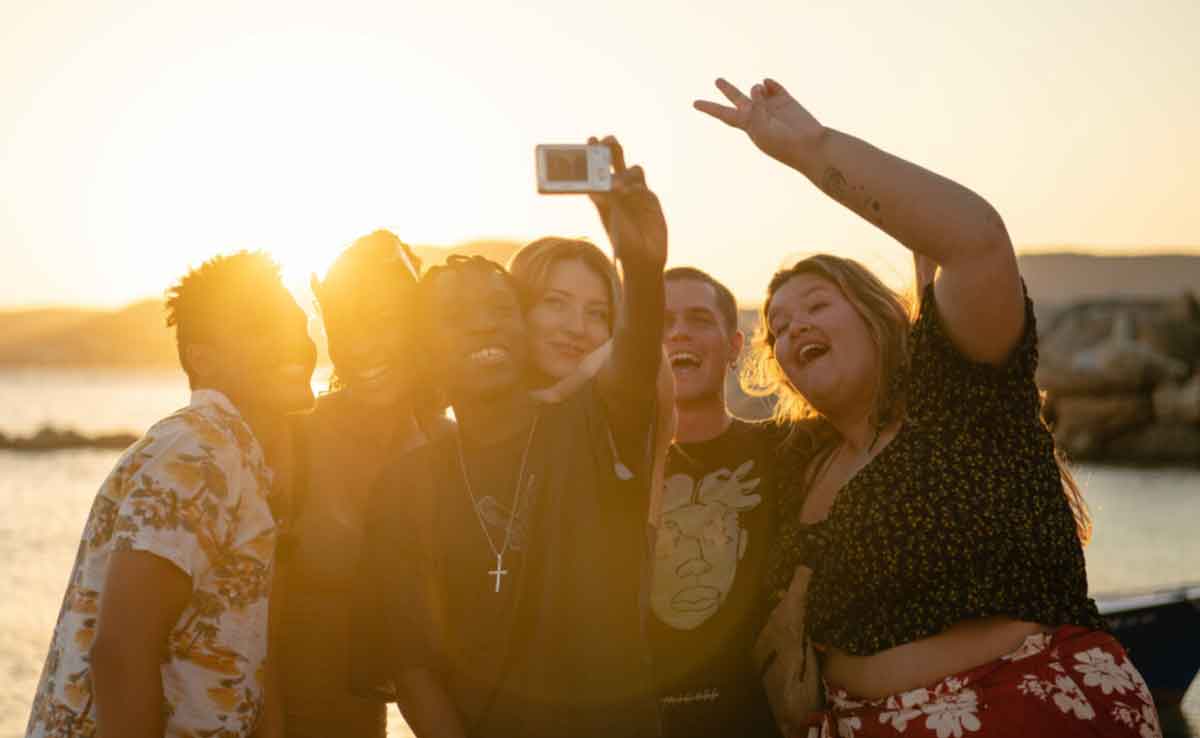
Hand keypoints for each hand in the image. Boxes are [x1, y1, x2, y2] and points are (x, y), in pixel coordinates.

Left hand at [587, 135, 666, 269]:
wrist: (645, 258)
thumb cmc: (622, 242)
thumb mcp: (610, 219)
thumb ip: (604, 199)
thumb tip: (594, 184)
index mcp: (603, 196)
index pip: (597, 169)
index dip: (594, 153)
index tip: (591, 139)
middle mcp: (618, 192)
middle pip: (615, 162)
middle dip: (611, 149)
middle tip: (606, 140)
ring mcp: (635, 194)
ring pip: (631, 171)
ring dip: (624, 173)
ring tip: (617, 186)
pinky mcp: (649, 199)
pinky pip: (643, 184)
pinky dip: (636, 185)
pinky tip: (632, 193)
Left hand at [694, 78, 823, 166]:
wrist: (809, 144)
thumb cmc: (782, 142)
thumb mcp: (760, 127)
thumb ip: (754, 106)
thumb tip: (756, 85)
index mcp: (747, 125)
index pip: (724, 114)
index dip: (709, 108)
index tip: (694, 103)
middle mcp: (757, 115)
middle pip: (738, 99)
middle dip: (728, 89)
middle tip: (717, 80)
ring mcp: (771, 107)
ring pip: (756, 89)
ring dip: (756, 89)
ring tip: (760, 93)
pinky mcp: (786, 100)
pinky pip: (773, 86)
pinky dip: (769, 83)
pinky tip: (767, 84)